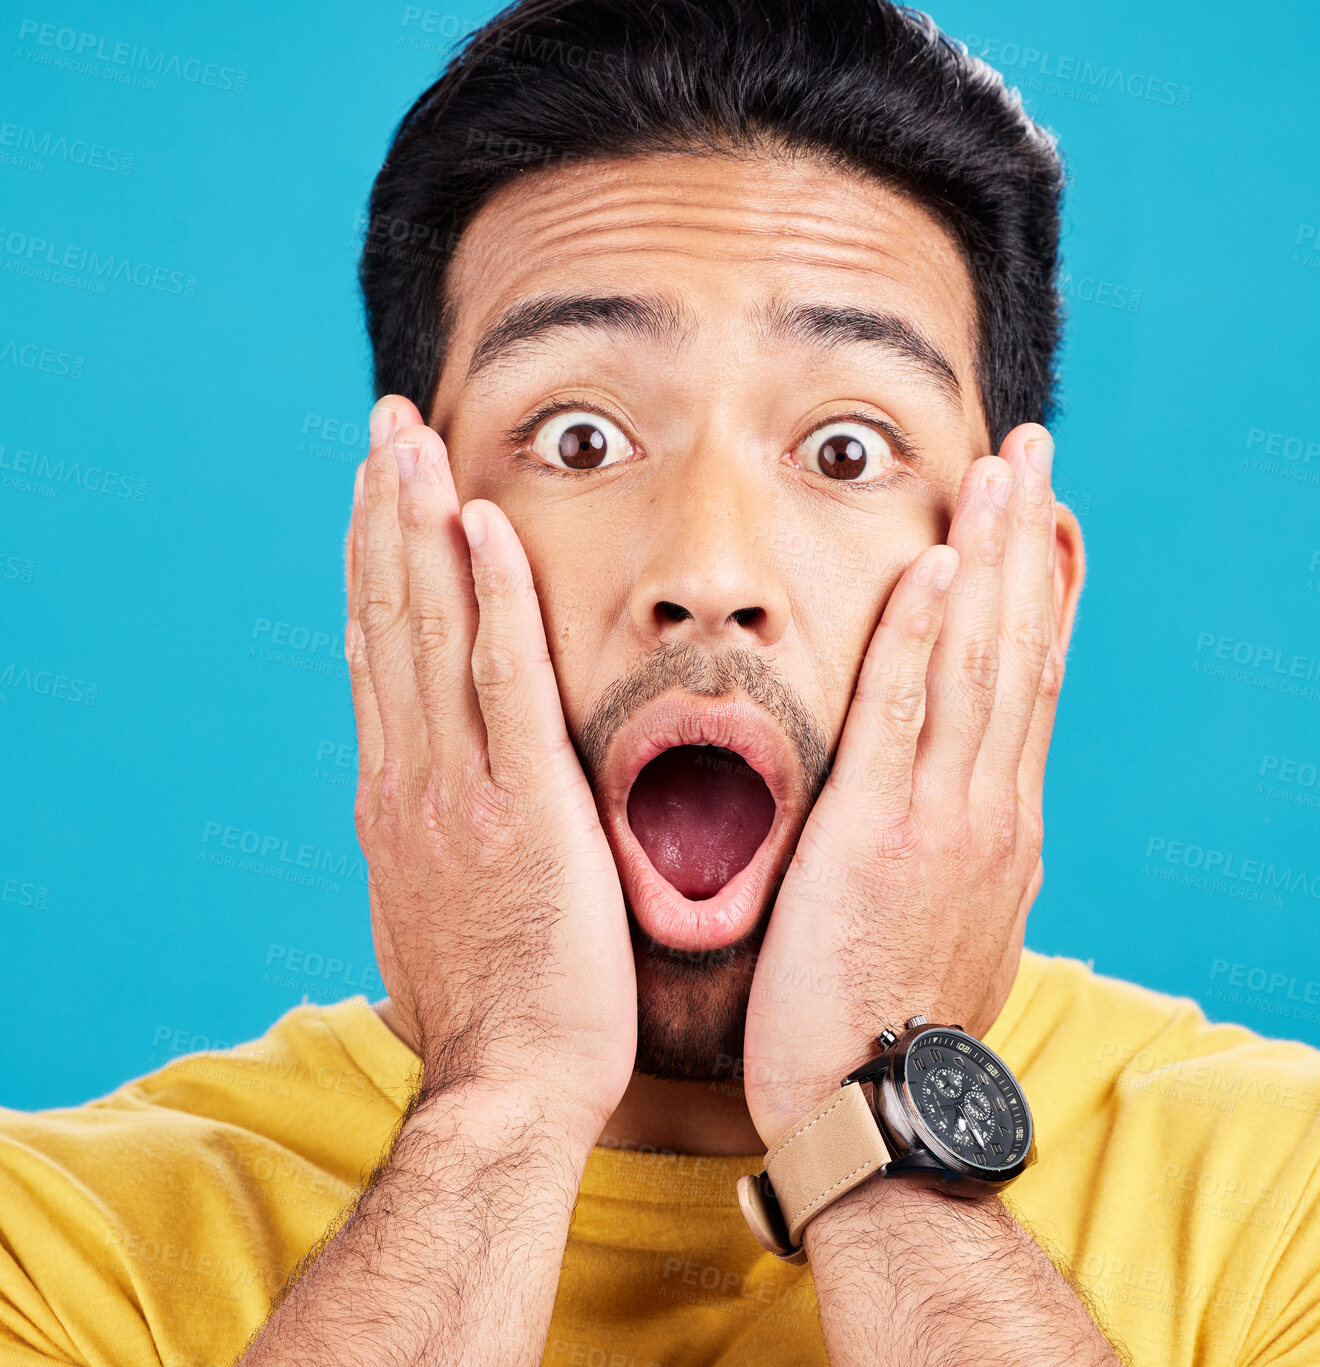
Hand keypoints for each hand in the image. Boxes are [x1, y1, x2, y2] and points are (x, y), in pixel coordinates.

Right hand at [347, 396, 636, 1143]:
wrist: (512, 1085)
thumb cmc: (495, 1012)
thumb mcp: (434, 917)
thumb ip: (429, 850)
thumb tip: (423, 825)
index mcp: (398, 798)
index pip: (381, 656)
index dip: (378, 569)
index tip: (380, 501)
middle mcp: (412, 775)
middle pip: (389, 617)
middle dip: (385, 515)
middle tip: (385, 430)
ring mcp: (460, 785)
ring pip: (429, 628)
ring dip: (419, 526)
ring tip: (412, 442)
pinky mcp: (524, 802)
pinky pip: (504, 677)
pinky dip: (492, 595)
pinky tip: (484, 525)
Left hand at [742, 424, 1063, 1142]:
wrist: (876, 1109)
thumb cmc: (891, 1025)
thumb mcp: (953, 932)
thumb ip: (969, 863)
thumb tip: (987, 832)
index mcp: (1001, 825)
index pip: (1028, 682)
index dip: (1038, 592)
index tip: (1042, 523)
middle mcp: (991, 807)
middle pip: (1018, 646)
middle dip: (1027, 542)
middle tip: (1033, 450)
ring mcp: (946, 815)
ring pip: (980, 661)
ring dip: (991, 557)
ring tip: (1002, 468)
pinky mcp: (883, 833)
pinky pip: (905, 713)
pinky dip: (924, 633)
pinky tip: (934, 562)